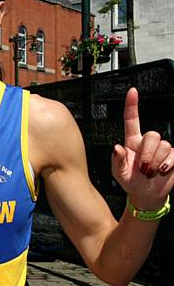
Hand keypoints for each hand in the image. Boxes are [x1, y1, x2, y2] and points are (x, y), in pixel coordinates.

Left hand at [111, 88, 173, 209]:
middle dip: (147, 152)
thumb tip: (117, 148)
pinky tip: (162, 170)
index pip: (132, 120)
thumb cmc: (130, 181)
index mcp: (132, 142)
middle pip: (152, 135)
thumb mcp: (118, 173)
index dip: (132, 105)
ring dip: (156, 160)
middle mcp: (147, 143)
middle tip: (142, 167)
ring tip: (150, 172)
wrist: (145, 194)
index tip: (132, 91)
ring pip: (164, 145)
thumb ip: (117, 160)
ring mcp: (161, 150)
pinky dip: (168, 163)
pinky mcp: (173, 157)